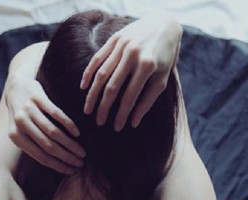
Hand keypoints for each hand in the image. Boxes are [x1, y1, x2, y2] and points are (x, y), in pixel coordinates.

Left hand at [4, 72, 85, 173]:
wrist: (16, 86)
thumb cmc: (22, 114)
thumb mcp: (21, 131)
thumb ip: (33, 145)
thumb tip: (56, 164)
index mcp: (15, 137)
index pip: (40, 156)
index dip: (57, 165)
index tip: (71, 170)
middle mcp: (20, 124)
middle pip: (47, 146)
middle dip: (66, 156)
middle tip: (80, 162)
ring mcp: (28, 110)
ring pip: (53, 132)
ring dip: (70, 144)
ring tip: (81, 151)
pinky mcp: (37, 97)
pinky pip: (56, 114)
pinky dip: (68, 124)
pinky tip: (77, 133)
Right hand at [80, 14, 181, 131]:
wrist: (163, 24)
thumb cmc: (165, 57)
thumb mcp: (162, 78)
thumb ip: (148, 100)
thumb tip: (133, 122)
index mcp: (147, 66)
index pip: (130, 97)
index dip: (122, 115)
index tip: (116, 128)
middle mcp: (132, 55)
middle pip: (112, 87)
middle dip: (104, 108)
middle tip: (98, 122)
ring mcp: (121, 46)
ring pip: (101, 74)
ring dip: (92, 94)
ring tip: (87, 110)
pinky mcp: (114, 39)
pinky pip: (97, 58)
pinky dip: (88, 73)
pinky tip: (83, 88)